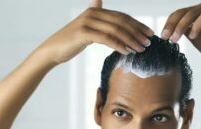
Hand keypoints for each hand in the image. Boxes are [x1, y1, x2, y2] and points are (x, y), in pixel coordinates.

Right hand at [36, 0, 153, 64]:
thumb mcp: (84, 28)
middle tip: (149, 42)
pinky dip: (119, 45)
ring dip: (131, 39)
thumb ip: (95, 18)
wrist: (51, 51)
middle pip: (121, 21)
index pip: (121, 16)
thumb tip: (98, 2)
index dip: (137, 24)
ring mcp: (88, 22)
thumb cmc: (68, 43)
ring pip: (116, 30)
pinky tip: (127, 51)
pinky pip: (106, 38)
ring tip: (140, 48)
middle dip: (137, 32)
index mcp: (95, 11)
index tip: (149, 33)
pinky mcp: (84, 33)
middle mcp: (92, 13)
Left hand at [161, 2, 200, 64]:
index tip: (162, 37)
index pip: (176, 14)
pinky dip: (197, 25)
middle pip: (181, 12)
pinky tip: (193, 36)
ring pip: (191, 13)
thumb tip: (166, 33)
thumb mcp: (192, 38)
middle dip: (171, 25)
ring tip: (175, 39)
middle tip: (166, 37)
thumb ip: (182, 32)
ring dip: (181, 26)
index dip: (167, 24)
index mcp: (193, 16)